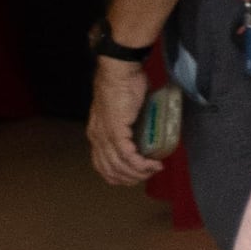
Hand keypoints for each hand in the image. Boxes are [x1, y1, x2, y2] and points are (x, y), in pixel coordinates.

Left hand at [87, 49, 160, 184]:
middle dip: (131, 178)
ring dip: (139, 173)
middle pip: (110, 170)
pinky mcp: (116, 131)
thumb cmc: (123, 85)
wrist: (119, 71)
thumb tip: (144, 130)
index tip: (137, 175)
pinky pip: (127, 156)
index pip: (102, 165)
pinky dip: (141, 164)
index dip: (119, 176)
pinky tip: (152, 164)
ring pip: (119, 166)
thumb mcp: (122, 111)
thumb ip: (128, 123)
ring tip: (154, 168)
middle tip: (149, 173)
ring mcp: (105, 135)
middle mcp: (97, 137)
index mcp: (96, 133)